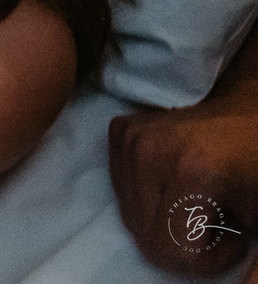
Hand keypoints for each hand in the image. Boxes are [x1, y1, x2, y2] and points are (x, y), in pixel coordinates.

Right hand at [109, 92, 257, 276]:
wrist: (251, 107)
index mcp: (191, 173)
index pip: (171, 251)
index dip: (210, 258)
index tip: (233, 235)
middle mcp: (150, 153)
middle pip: (145, 236)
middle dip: (184, 240)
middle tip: (216, 218)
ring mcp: (130, 138)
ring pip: (129, 215)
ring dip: (163, 219)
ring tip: (197, 197)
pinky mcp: (120, 131)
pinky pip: (120, 187)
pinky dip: (146, 194)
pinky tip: (174, 179)